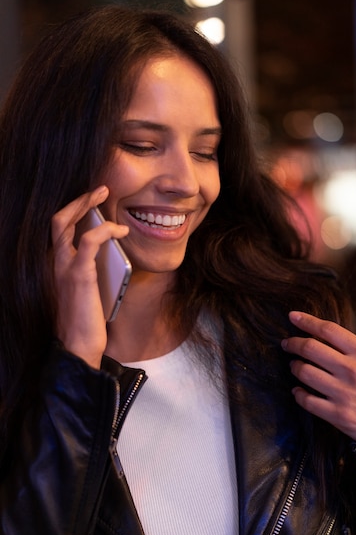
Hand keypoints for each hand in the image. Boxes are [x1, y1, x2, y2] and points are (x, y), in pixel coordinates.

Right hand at [51, 186, 128, 367]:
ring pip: (65, 222)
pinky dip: (105, 230)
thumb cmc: (87, 319)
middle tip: (100, 189)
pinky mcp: (79, 275)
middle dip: (79, 199)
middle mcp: (56, 263)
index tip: (94, 200)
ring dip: (86, 204)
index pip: (59, 229)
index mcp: (58, 265)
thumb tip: (114, 248)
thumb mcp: (91, 287)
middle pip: (58, 219)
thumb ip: (95, 266)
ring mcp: (64, 267)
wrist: (79, 345)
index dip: (75, 210)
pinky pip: (89, 241)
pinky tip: (120, 230)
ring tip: (105, 195)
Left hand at [281, 311, 355, 470]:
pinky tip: (298, 391)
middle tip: (287, 344)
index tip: (293, 317)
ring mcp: (343, 393)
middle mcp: (352, 370)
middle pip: (310, 348)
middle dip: (293, 344)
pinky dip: (298, 394)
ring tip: (295, 366)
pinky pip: (306, 400)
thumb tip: (325, 339)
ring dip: (295, 367)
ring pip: (304, 372)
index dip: (306, 321)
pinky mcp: (338, 415)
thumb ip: (354, 351)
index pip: (328, 330)